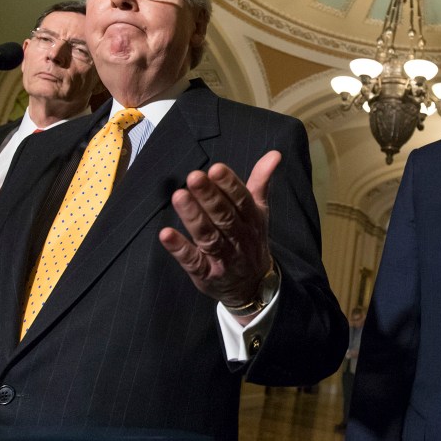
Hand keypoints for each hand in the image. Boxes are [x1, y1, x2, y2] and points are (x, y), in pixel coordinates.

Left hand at [159, 150, 278, 314]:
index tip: (216, 168)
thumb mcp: (259, 211)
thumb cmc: (250, 239)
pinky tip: (166, 234)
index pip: (242, 200)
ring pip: (208, 236)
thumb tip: (274, 153)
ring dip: (193, 217)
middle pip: (224, 216)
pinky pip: (192, 261)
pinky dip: (180, 248)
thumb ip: (261, 181)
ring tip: (178, 196)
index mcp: (252, 220)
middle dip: (209, 197)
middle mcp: (239, 238)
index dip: (230, 184)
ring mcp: (223, 258)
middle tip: (193, 176)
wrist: (252, 287)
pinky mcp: (206, 274)